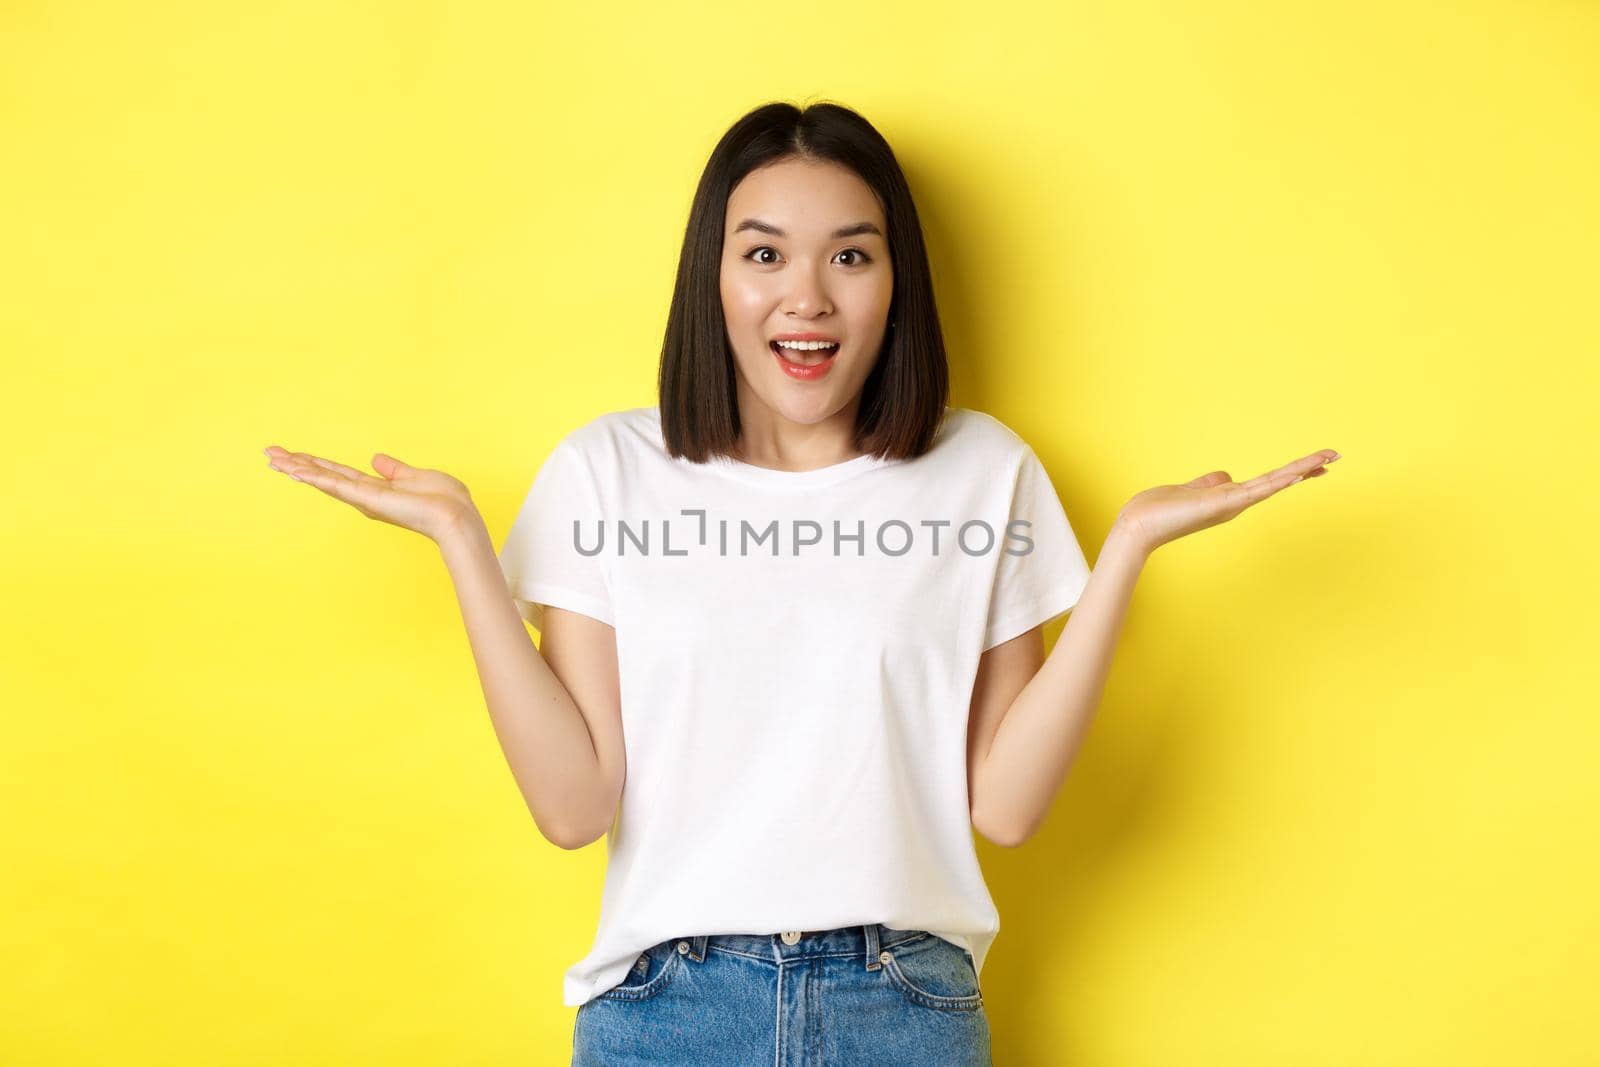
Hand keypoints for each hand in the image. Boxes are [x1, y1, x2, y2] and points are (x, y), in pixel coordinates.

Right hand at [263, 445, 478, 543]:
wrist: (456, 516)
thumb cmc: (445, 501)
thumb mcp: (416, 476)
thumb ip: (394, 469)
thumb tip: (376, 459)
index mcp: (376, 489)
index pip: (339, 474)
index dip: (317, 464)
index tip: (294, 456)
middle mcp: (365, 496)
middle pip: (324, 476)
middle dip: (297, 464)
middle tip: (269, 454)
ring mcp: (364, 498)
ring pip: (323, 479)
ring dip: (297, 468)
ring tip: (271, 458)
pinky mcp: (367, 499)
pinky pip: (335, 485)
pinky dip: (314, 476)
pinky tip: (293, 469)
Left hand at [1113, 448, 1339, 554]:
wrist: (1138, 526)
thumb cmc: (1159, 510)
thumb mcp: (1191, 490)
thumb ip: (1210, 483)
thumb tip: (1225, 475)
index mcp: (1229, 498)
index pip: (1269, 482)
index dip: (1293, 472)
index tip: (1318, 464)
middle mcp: (1235, 503)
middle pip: (1278, 482)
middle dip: (1307, 469)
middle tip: (1336, 455)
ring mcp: (1231, 505)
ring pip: (1273, 484)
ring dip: (1301, 470)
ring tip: (1327, 458)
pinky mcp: (1221, 505)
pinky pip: (1255, 491)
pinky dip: (1276, 483)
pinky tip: (1295, 476)